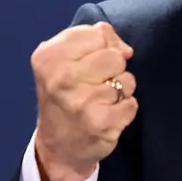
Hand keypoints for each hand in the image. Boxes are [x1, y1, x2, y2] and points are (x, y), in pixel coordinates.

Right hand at [30, 22, 137, 180]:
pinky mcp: (101, 124)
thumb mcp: (65, 58)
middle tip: (96, 83)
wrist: (57, 146)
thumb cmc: (65, 93)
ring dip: (120, 90)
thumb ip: (95, 37)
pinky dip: (125, 109)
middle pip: (116, 56)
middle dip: (113, 68)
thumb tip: (125, 48)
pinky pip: (132, 103)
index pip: (98, 34)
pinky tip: (107, 115)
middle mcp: (62, 78)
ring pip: (127, 80)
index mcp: (49, 57)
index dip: (101, 47)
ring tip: (101, 100)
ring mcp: (81, 102)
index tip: (88, 63)